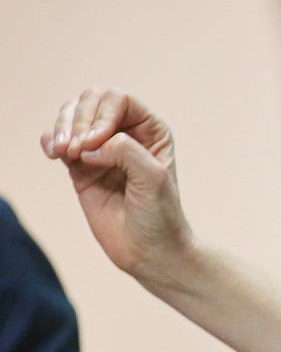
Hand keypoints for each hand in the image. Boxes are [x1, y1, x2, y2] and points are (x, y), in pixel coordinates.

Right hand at [41, 88, 193, 279]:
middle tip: (75, 151)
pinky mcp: (80, 167)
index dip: (102, 114)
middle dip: (78, 119)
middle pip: (92, 101)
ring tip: (61, 154)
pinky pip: (57, 140)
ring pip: (72, 116)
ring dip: (62, 128)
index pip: (119, 100)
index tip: (95, 143)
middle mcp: (126, 133)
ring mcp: (101, 149)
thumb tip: (90, 144)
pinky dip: (50, 140)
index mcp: (151, 129)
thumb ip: (126, 152)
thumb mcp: (153, 178)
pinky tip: (54, 154)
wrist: (148, 251)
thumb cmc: (160, 215)